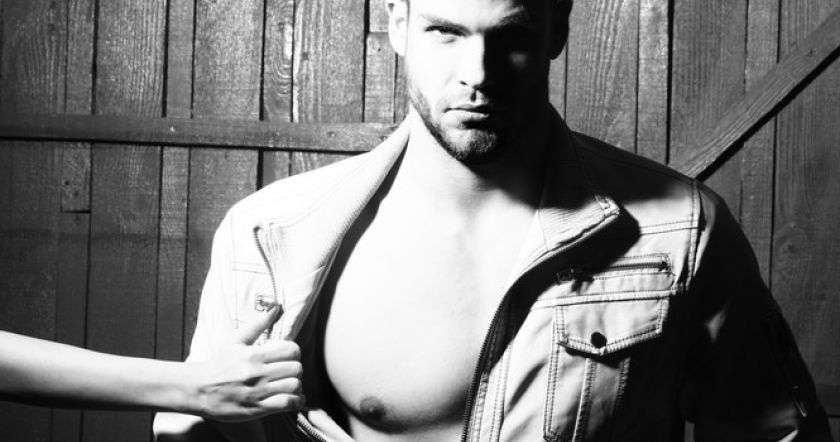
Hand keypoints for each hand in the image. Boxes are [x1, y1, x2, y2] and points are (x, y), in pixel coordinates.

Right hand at [184, 306, 304, 421]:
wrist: (197, 389)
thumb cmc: (218, 364)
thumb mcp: (235, 341)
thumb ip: (257, 325)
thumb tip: (276, 308)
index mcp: (254, 355)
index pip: (291, 351)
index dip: (294, 353)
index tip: (288, 357)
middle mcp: (257, 373)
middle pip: (295, 369)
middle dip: (296, 370)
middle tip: (289, 373)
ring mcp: (257, 392)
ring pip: (293, 386)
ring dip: (296, 386)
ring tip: (291, 386)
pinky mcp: (256, 409)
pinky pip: (286, 404)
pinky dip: (295, 402)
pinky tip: (294, 400)